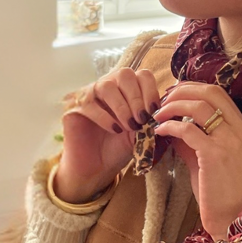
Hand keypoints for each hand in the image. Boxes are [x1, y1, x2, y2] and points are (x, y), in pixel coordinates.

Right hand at [54, 67, 160, 203]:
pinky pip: (90, 104)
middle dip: (136, 97)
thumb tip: (167, 110)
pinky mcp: (74, 108)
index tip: (155, 111)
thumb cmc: (119, 148)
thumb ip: (151, 119)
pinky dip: (105, 117)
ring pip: (107, 86)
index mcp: (127, 89)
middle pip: (124, 74)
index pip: (142, 75)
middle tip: (141, 119)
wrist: (97, 168)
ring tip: (129, 125)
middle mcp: (108, 86)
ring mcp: (89, 95)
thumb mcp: (141, 133)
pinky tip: (114, 130)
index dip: (150, 90)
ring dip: (122, 106)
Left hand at [152, 84, 241, 238]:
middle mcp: (239, 130)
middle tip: (163, 99)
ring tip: (158, 115)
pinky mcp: (214, 154)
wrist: (231, 217)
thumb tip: (170, 122)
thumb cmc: (219, 190)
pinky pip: (187, 130)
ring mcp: (229, 141)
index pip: (218, 92)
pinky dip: (169, 126)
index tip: (173, 94)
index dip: (192, 88)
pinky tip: (159, 132)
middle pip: (210, 91)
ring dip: (173, 106)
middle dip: (182, 90)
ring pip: (198, 106)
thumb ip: (194, 137)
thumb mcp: (209, 157)